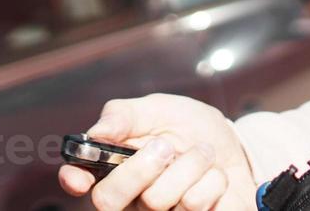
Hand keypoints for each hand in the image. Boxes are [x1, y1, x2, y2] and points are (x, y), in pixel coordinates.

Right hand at [57, 93, 257, 210]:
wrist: (235, 147)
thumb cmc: (190, 129)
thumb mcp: (159, 109)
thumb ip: (124, 115)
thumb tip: (96, 132)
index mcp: (114, 163)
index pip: (77, 178)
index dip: (73, 178)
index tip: (80, 177)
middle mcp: (130, 195)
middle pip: (108, 200)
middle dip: (139, 169)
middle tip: (164, 146)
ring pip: (157, 200)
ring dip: (189, 164)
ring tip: (202, 153)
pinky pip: (194, 205)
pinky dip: (211, 179)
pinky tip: (213, 175)